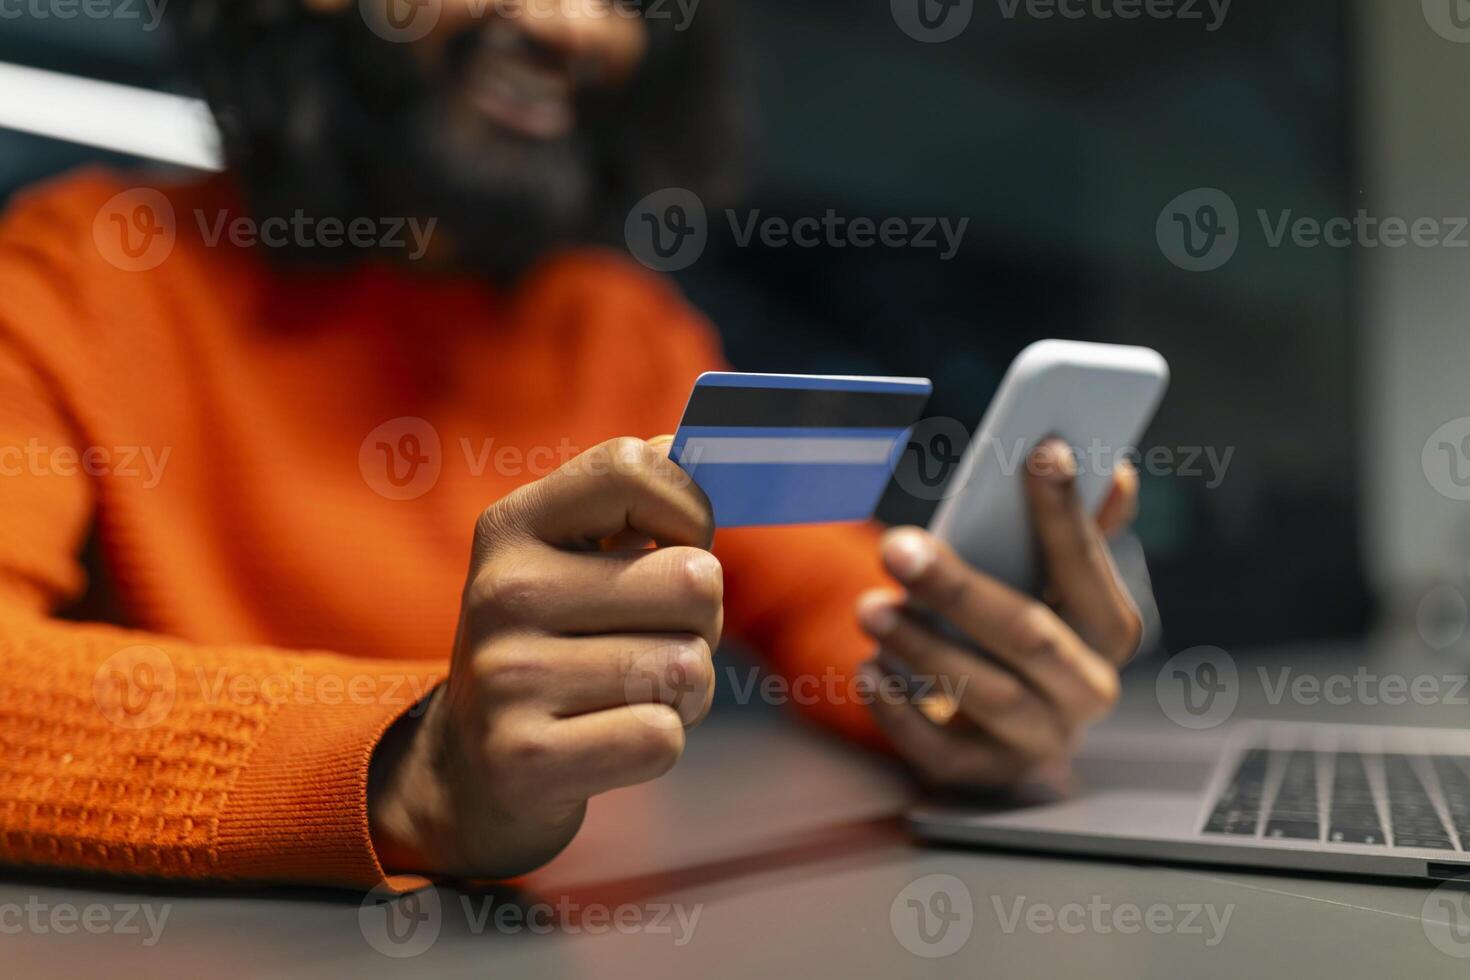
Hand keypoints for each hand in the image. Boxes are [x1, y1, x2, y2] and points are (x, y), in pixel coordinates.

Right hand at [368, 437, 720, 878]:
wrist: (474, 767)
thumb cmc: (558, 643)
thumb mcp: (573, 557)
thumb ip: (638, 499)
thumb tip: (699, 447)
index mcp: (513, 523)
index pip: (635, 467)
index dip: (688, 512)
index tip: (671, 549)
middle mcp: (500, 591)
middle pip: (694, 580)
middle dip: (702, 621)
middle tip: (653, 639)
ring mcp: (505, 677)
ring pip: (687, 666)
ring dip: (685, 690)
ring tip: (629, 693)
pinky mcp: (523, 760)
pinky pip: (661, 736)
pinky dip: (658, 742)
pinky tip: (610, 739)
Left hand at [856, 438, 1141, 789]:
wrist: (1006, 732)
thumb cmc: (1025, 630)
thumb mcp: (1054, 583)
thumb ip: (1079, 530)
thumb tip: (1115, 472)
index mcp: (1109, 630)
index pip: (1088, 566)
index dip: (1066, 511)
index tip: (1041, 451)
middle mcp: (1086, 690)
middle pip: (1029, 638)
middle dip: (960, 590)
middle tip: (897, 546)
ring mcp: (1039, 740)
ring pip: (985, 695)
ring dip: (922, 648)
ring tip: (869, 608)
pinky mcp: (984, 776)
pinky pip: (941, 752)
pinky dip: (901, 712)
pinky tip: (870, 671)